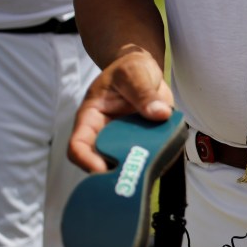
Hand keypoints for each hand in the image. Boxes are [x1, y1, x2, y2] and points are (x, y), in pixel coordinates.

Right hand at [68, 47, 173, 172]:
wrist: (143, 71)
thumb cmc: (131, 69)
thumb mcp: (134, 74)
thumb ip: (144, 92)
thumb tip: (160, 113)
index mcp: (91, 118)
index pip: (78, 145)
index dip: (87, 161)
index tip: (105, 168)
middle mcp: (104, 134)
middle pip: (102, 162)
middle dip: (116, 173)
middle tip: (132, 177)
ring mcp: (125, 141)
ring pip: (128, 164)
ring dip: (139, 170)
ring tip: (153, 170)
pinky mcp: (145, 142)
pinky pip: (149, 157)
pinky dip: (157, 161)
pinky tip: (168, 159)